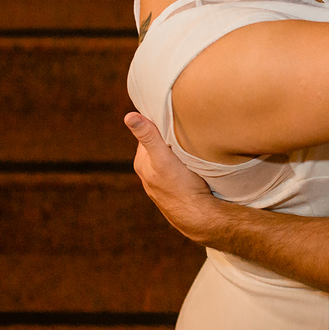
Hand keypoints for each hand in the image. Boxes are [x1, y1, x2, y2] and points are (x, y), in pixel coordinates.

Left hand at [125, 111, 220, 246]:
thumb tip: (129, 116)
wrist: (199, 217)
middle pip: (158, 143)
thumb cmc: (181, 188)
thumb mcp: (164, 159)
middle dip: (168, 134)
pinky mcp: (176, 187)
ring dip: (177, 147)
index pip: (148, 132)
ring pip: (168, 155)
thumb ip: (149, 138)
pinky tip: (193, 159)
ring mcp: (162, 181)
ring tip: (191, 138)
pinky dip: (183, 159)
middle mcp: (148, 172)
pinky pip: (177, 166)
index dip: (159, 122)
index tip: (173, 112)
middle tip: (185, 123)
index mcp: (142, 162)